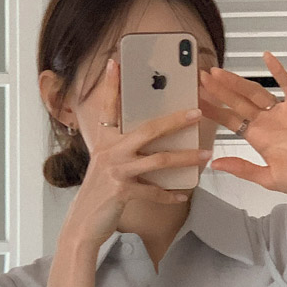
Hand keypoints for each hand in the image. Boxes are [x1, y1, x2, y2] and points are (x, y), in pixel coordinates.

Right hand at [69, 56, 211, 244]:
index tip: (116, 63)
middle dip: (175, 120)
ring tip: (205, 154)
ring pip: (158, 160)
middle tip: (197, 113)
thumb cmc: (98, 194)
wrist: (82, 224)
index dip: (111, 85)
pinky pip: (154, 190)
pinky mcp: (122, 192)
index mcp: (105, 141)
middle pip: (147, 130)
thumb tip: (149, 140)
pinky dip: (171, 193)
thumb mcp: (106, 165)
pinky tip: (183, 194)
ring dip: (185, 158)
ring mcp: (116, 171)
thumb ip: (122, 150)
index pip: (109, 107)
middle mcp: (110, 152)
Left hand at [199, 52, 286, 197]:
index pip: (230, 120)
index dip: (214, 109)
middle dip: (219, 90)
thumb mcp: (269, 179)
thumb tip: (216, 164)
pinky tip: (267, 58)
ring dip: (238, 82)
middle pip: (238, 102)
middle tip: (202, 77)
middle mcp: (267, 122)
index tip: (196, 100)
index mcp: (258, 138)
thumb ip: (243, 169)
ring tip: (220, 72)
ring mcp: (283, 113)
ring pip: (256, 92)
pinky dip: (278, 71)